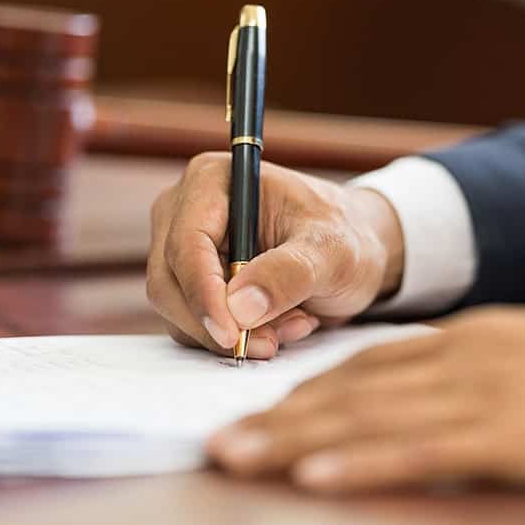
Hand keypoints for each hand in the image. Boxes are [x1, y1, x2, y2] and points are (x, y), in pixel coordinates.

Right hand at [147, 153, 403, 358]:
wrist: (355, 251)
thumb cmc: (345, 236)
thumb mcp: (333, 252)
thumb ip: (289, 274)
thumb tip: (239, 307)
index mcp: (212, 180)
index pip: (186, 244)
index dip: (203, 294)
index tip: (231, 335)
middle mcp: (185, 210)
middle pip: (169, 283)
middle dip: (220, 322)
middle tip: (272, 343)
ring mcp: (183, 250)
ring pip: (178, 312)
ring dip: (235, 334)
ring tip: (295, 322)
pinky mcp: (192, 284)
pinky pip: (194, 326)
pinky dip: (236, 338)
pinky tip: (280, 325)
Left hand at [208, 296, 524, 492]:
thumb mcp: (521, 353)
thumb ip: (465, 371)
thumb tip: (414, 398)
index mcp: (457, 341)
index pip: (361, 367)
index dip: (302, 392)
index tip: (256, 411)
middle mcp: (453, 361)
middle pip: (347, 391)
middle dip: (276, 417)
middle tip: (216, 439)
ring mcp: (478, 396)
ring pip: (366, 418)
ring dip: (293, 439)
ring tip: (235, 454)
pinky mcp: (509, 438)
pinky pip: (419, 452)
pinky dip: (361, 464)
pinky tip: (316, 476)